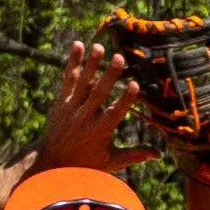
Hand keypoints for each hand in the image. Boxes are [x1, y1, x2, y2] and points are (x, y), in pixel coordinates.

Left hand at [31, 41, 154, 173]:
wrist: (50, 162)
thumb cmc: (85, 164)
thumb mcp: (110, 162)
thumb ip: (133, 155)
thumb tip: (159, 154)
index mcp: (98, 132)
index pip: (113, 113)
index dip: (124, 100)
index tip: (135, 85)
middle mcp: (83, 118)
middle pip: (97, 94)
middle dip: (109, 76)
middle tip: (119, 58)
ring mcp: (71, 108)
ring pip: (82, 84)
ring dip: (91, 64)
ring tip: (99, 46)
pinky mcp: (62, 101)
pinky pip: (68, 79)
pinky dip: (73, 62)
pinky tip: (78, 44)